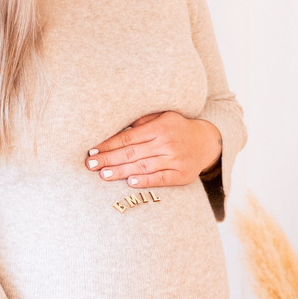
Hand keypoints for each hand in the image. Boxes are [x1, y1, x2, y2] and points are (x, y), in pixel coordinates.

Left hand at [85, 111, 221, 186]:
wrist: (207, 141)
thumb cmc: (176, 127)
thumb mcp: (162, 116)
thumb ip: (141, 121)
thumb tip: (115, 126)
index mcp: (159, 127)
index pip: (128, 137)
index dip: (109, 144)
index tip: (93, 150)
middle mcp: (167, 143)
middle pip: (132, 153)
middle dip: (109, 159)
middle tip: (90, 165)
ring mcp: (175, 160)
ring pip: (143, 167)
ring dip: (121, 171)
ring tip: (103, 175)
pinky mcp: (182, 175)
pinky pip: (160, 179)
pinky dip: (145, 181)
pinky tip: (129, 182)